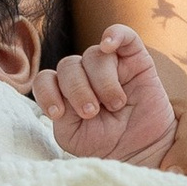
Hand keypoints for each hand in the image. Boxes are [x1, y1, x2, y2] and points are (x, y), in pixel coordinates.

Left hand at [36, 25, 177, 169]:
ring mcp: (110, 65)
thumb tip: (64, 95)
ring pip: (94, 55)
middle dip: (77, 90)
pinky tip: (108, 45)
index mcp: (64, 91)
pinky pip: (124, 35)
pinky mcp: (136, 60)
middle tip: (92, 112)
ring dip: (102, 82)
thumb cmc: (104, 143)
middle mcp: (84, 74)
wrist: (141, 151)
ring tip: (115, 105)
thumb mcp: (73, 136)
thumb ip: (62, 114)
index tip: (58, 114)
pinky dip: (114, 34)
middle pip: (68, 65)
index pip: (45, 79)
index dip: (47, 93)